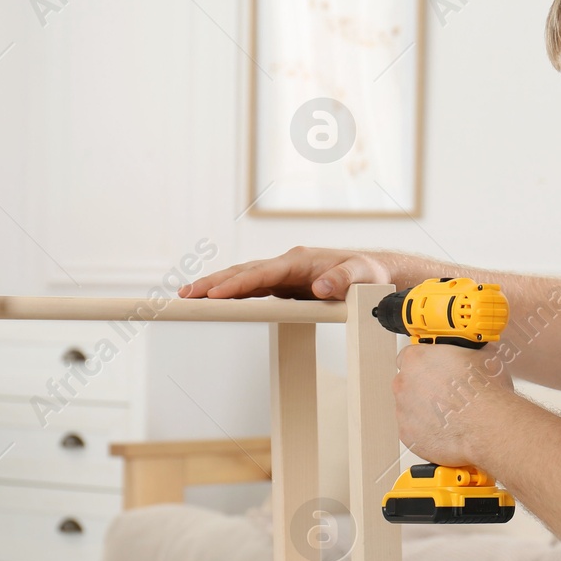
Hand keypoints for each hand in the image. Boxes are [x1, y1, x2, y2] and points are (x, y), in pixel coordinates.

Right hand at [180, 246, 412, 300]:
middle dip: (213, 282)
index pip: (262, 273)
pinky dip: (231, 293)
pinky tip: (214, 300)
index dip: (238, 284)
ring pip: (243, 278)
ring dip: (216, 286)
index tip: (215, 294)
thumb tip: (320, 289)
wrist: (375, 273)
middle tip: (185, 295)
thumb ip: (342, 280)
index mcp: (300, 261)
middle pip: (243, 272)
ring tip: (187, 297)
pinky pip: (251, 287)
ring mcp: (283, 274)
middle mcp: (287, 264)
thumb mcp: (363, 276)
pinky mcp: (283, 285)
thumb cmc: (369, 274)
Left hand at [392, 342, 515, 465]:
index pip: (408, 356)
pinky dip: (426, 431)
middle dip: (424, 387)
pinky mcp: (408, 436)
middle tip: (447, 393)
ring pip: (409, 408)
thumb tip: (473, 350)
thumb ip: (466, 351)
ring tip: (450, 414)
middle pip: (407, 383)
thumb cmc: (485, 393)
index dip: (424, 363)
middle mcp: (404, 384)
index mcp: (417, 359)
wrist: (489, 426)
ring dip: (424, 410)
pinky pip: (414, 431)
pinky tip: (446, 429)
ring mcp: (403, 412)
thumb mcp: (482, 355)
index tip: (433, 368)